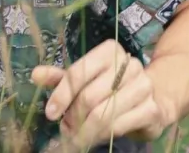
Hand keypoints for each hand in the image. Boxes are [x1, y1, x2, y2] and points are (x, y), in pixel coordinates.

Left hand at [32, 40, 171, 148]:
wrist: (153, 97)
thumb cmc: (110, 85)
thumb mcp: (83, 77)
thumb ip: (60, 77)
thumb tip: (35, 74)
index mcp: (109, 51)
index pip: (77, 74)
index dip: (61, 95)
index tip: (50, 113)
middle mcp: (129, 65)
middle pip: (89, 96)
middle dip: (73, 116)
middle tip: (65, 127)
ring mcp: (143, 86)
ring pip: (103, 114)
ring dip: (85, 129)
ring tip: (76, 134)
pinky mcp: (151, 109)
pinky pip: (118, 126)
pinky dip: (101, 135)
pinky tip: (94, 136)